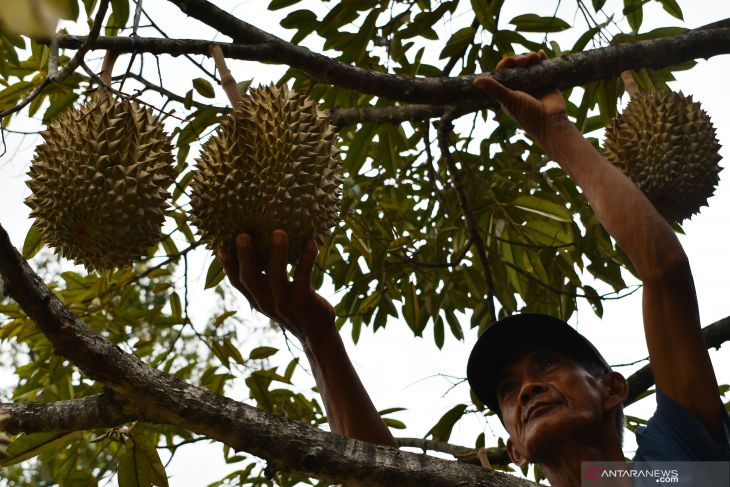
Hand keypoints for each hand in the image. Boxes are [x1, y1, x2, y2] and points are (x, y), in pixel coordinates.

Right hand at [218, 230, 335, 343]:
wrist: (317, 335)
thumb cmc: (296, 308)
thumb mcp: (276, 297)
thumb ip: (266, 280)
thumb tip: (264, 246)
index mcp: (257, 299)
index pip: (237, 283)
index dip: (228, 266)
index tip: (221, 247)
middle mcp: (266, 302)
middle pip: (250, 278)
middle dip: (246, 256)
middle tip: (243, 234)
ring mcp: (283, 303)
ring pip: (276, 276)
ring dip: (277, 253)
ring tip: (279, 232)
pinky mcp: (302, 302)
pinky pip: (302, 277)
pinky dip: (306, 259)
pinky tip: (311, 243)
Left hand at [474, 51, 568, 149]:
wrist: (550, 123)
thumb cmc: (528, 114)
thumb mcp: (509, 100)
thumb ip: (494, 89)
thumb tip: (475, 81)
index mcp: (508, 92)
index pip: (504, 73)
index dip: (506, 64)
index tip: (511, 61)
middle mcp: (521, 88)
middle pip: (517, 67)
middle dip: (520, 59)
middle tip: (525, 60)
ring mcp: (534, 85)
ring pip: (530, 66)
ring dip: (531, 58)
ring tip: (535, 57)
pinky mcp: (547, 83)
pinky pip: (544, 68)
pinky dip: (542, 59)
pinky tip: (541, 53)